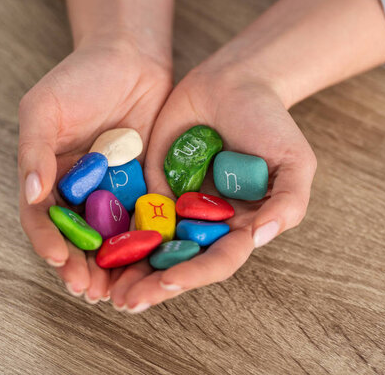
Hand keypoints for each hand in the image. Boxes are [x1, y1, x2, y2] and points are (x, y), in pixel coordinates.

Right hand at [18, 36, 171, 302]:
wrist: (130, 58)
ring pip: (110, 238)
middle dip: (81, 267)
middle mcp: (78, 191)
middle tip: (90, 290)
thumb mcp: (44, 109)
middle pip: (76, 238)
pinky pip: (144, 221)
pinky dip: (145, 245)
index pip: (42, 219)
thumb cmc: (79, 78)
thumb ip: (34, 152)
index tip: (60, 260)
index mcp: (48, 176)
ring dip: (112, 267)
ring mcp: (111, 193)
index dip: (48, 242)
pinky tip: (151, 262)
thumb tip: (31, 195)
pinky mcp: (144, 188)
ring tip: (118, 291)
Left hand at [109, 63, 316, 311]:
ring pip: (147, 244)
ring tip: (100, 286)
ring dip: (125, 268)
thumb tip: (260, 237)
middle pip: (175, 261)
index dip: (193, 274)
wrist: (234, 82)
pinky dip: (111, 229)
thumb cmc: (270, 122)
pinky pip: (129, 209)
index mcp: (236, 226)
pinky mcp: (150, 183)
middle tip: (122, 301)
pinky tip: (89, 244)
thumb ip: (288, 201)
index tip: (167, 281)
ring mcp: (174, 204)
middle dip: (150, 283)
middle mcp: (202, 223)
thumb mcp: (295, 161)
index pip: (215, 260)